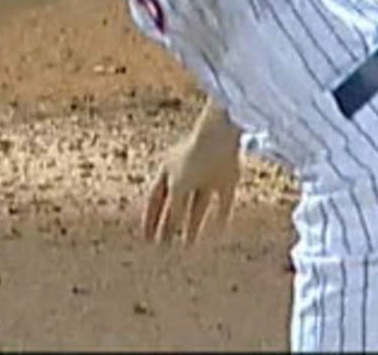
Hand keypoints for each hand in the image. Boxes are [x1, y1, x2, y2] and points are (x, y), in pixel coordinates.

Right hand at [142, 120, 239, 244]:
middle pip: (176, 202)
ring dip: (194, 223)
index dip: (151, 220)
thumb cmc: (193, 157)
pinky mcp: (230, 176)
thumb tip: (169, 232)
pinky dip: (221, 214)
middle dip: (170, 224)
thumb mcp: (178, 186)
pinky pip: (224, 199)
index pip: (155, 199)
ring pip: (198, 202)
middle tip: (164, 246)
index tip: (147, 239)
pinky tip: (218, 232)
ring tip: (189, 245)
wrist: (220, 131)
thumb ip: (174, 210)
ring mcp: (209, 172)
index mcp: (168, 168)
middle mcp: (187, 170)